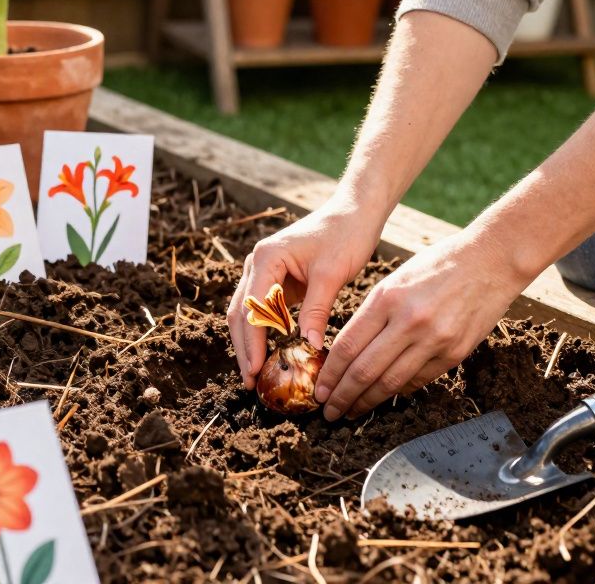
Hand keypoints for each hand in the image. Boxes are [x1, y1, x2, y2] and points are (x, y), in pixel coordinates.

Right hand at [227, 201, 381, 388]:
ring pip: (247, 313)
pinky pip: (263, 310)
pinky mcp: (275, 278)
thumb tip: (308, 348)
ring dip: (250, 342)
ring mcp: (264, 271)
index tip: (255, 370)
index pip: (251, 309)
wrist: (354, 212)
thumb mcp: (331, 275)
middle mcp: (257, 263)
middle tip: (250, 381)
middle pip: (240, 313)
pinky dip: (264, 332)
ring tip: (255, 373)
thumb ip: (316, 311)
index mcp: (266, 258)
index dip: (252, 343)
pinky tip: (270, 353)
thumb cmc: (345, 236)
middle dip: (244, 348)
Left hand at [314, 231, 529, 420]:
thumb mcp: (394, 280)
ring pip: (391, 383)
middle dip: (342, 396)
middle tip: (329, 411)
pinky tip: (384, 397)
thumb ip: (372, 314)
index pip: (348, 346)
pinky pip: (418, 380)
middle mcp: (409, 322)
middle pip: (364, 371)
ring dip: (367, 402)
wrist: (490, 261)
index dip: (329, 374)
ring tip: (351, 412)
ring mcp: (434, 340)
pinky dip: (398, 392)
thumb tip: (348, 351)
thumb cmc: (437, 265)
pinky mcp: (455, 353)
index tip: (319, 389)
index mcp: (387, 299)